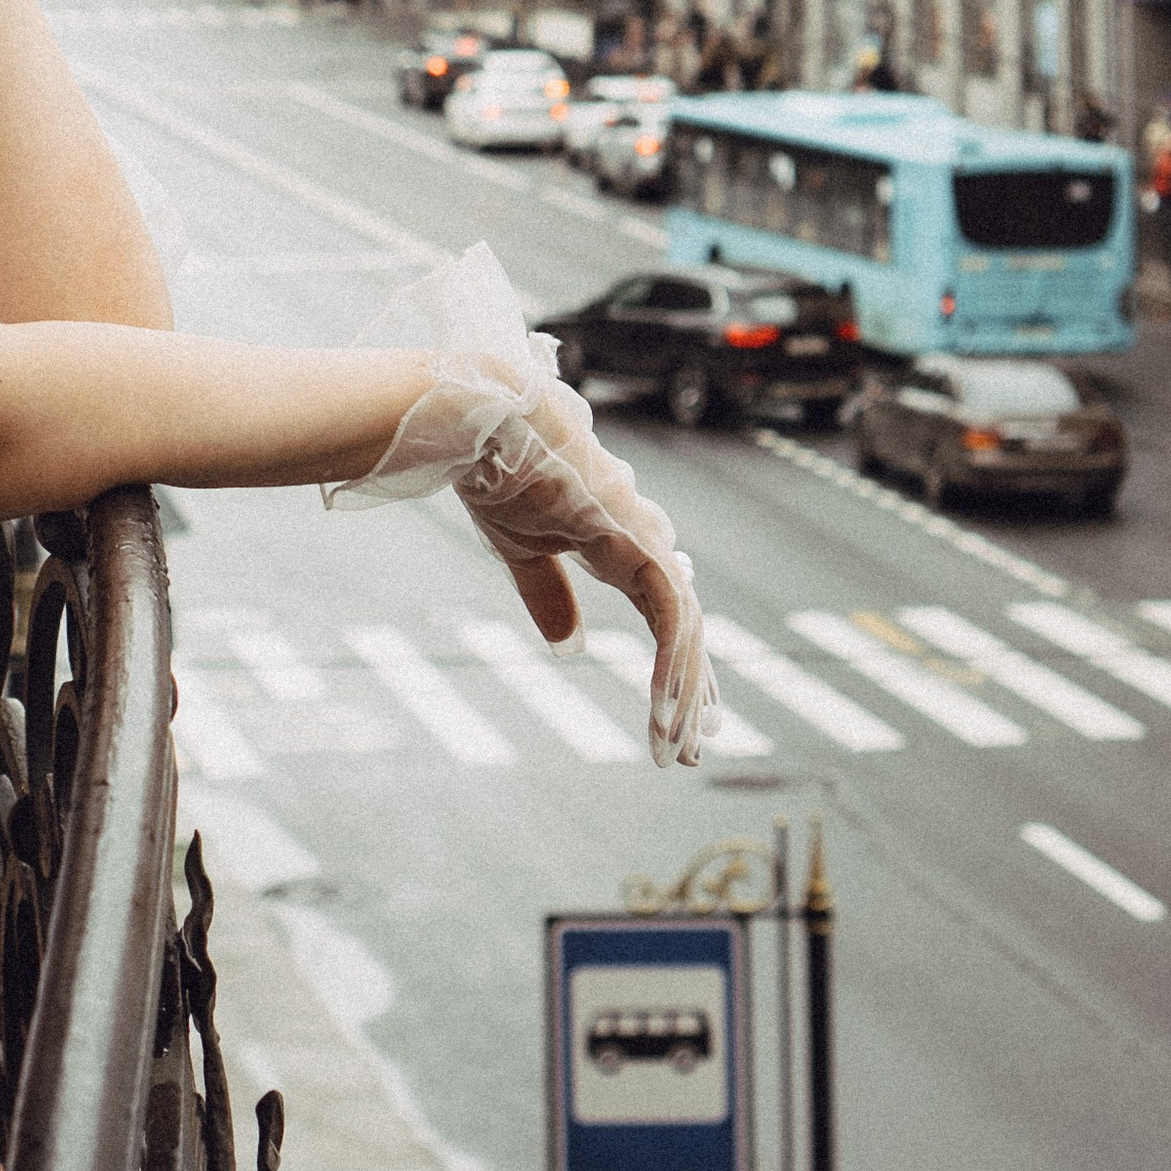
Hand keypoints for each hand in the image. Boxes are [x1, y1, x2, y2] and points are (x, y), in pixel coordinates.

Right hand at [322, 246, 714, 767]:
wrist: (477, 420)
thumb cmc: (492, 470)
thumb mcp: (520, 549)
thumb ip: (549, 595)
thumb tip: (573, 648)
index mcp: (615, 540)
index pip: (663, 611)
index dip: (674, 665)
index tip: (678, 717)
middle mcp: (642, 538)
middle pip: (685, 623)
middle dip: (693, 689)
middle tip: (692, 748)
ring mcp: (643, 535)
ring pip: (684, 626)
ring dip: (684, 692)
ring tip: (679, 750)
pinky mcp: (635, 538)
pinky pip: (670, 614)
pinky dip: (671, 667)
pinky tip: (664, 711)